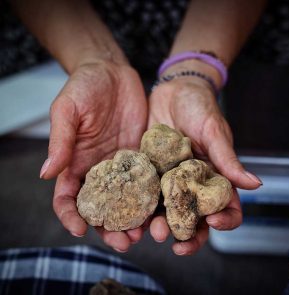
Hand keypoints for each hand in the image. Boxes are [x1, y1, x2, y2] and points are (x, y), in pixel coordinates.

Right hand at [40, 59, 147, 251]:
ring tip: (143, 233)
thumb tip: (47, 174)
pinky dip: (152, 199)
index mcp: (75, 163)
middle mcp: (99, 171)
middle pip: (101, 208)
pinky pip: (147, 182)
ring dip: (133, 220)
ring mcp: (123, 167)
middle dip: (109, 228)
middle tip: (123, 242)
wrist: (112, 72)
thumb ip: (61, 141)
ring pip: (127, 202)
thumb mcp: (67, 110)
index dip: (70, 216)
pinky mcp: (142, 158)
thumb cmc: (84, 87)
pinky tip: (161, 209)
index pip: (68, 198)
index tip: (79, 230)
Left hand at [148, 77, 261, 254]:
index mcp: (214, 178)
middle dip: (184, 233)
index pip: (226, 208)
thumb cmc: (200, 107)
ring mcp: (169, 182)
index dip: (223, 221)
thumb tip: (256, 185)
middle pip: (193, 220)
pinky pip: (143, 195)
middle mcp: (193, 185)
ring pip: (166, 213)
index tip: (212, 221)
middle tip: (170, 238)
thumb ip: (229, 160)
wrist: (173, 90)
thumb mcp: (214, 131)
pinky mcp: (149, 173)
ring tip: (144, 231)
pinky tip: (127, 215)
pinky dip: (137, 208)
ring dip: (157, 226)